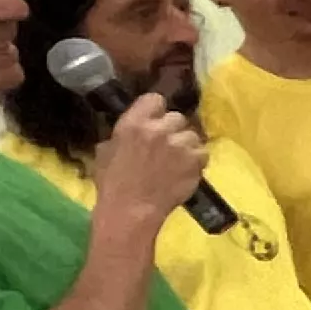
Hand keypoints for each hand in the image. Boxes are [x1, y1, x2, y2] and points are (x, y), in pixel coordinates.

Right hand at [92, 95, 207, 227]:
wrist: (130, 210)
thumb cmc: (112, 182)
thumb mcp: (107, 149)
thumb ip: (125, 132)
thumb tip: (137, 125)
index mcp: (133, 123)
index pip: (155, 99)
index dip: (156, 111)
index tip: (155, 121)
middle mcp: (159, 129)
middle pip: (177, 118)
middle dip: (173, 130)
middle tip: (166, 146)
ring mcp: (180, 145)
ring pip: (192, 135)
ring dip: (187, 145)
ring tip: (176, 161)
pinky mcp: (196, 161)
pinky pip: (203, 152)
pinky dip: (196, 160)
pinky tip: (185, 170)